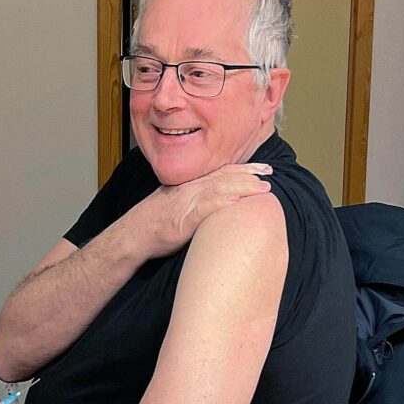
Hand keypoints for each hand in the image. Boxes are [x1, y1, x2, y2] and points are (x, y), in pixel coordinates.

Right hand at [128, 163, 272, 258]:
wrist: (134, 234)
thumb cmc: (155, 223)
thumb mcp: (177, 204)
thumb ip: (197, 199)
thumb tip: (220, 201)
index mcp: (190, 186)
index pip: (221, 172)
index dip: (244, 169)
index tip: (263, 169)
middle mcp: (190, 190)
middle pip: (224, 177)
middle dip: (249, 174)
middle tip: (269, 175)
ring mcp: (186, 203)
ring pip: (218, 189)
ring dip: (242, 186)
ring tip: (261, 188)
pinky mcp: (183, 220)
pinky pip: (205, 209)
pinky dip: (221, 203)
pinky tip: (235, 201)